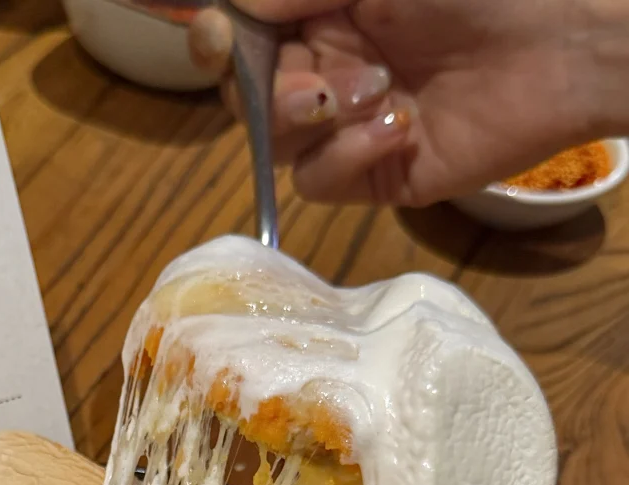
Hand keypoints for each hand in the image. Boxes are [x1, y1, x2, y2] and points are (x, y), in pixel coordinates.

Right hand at [189, 0, 628, 205]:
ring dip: (316, 118)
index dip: (215, 39)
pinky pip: (320, 180)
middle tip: (319, 83)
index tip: (215, 34)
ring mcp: (349, 126)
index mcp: (321, 12)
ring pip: (277, 143)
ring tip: (380, 91)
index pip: (239, 36)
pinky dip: (350, 155)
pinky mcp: (374, 176)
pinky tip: (399, 127)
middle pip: (245, 96)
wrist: (556, 44)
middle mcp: (328, 68)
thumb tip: (226, 8)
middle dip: (269, 90)